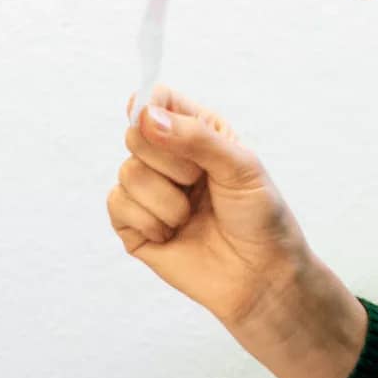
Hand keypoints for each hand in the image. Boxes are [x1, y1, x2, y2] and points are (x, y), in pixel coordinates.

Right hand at [108, 86, 367, 377]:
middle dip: (170, 163)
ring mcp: (148, 192)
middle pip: (135, 134)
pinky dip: (148, 222)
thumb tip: (146, 116)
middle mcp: (167, 158)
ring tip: (191, 217)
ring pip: (127, 174)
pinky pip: (117, 206)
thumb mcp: (240, 167)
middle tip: (198, 184)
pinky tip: (172, 233)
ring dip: (165, 201)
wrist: (260, 278)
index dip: (152, 108)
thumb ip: (195, 137)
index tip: (164, 127)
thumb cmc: (259, 218)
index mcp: (195, 133)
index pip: (156, 100)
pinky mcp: (133, 226)